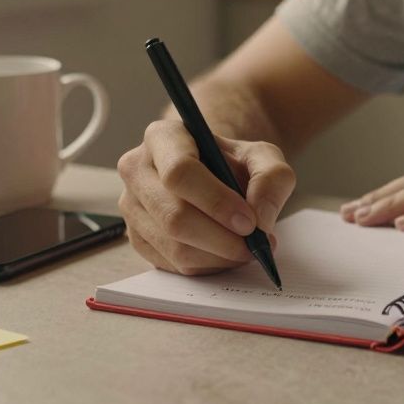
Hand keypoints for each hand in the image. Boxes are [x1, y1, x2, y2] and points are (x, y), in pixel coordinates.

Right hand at [118, 120, 295, 274]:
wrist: (215, 175)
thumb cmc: (234, 163)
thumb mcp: (263, 157)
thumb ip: (272, 178)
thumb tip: (260, 218)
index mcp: (163, 137)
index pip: (179, 172)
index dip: (216, 201)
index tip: (249, 221)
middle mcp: (137, 170)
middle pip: (174, 216)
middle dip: (222, 238)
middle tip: (256, 244)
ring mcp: (131, 207)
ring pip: (174, 246)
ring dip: (218, 256)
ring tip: (247, 249)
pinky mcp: (137, 238)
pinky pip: (173, 264)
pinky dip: (207, 266)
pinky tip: (226, 253)